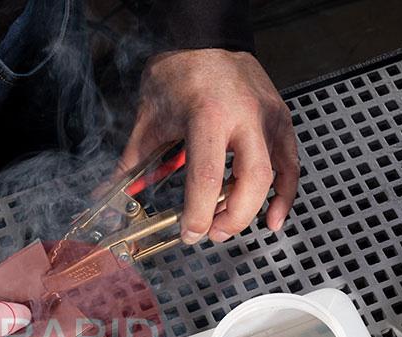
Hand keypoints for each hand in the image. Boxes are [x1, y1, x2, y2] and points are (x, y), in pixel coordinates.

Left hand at [119, 49, 298, 243]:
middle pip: (251, 181)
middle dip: (231, 218)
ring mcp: (268, 119)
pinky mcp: (280, 121)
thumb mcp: (149, 118)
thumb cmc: (179, 73)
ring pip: (274, 176)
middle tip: (211, 233)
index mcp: (207, 115)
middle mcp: (245, 117)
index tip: (188, 233)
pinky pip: (291, 165)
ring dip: (253, 210)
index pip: (207, 177)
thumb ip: (132, 162)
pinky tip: (273, 218)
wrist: (206, 39)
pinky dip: (285, 195)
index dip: (198, 214)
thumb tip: (109, 192)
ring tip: (228, 226)